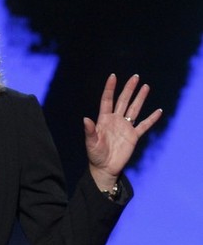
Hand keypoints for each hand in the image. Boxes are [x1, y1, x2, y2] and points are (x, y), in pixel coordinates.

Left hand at [84, 74, 161, 190]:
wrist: (105, 168)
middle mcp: (115, 120)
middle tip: (135, 77)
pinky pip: (144, 125)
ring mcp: (125, 127)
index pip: (107, 100)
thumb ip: (89, 131)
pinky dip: (151, 119)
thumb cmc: (95, 155)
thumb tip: (85, 119)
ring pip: (134, 109)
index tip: (113, 76)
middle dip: (129, 89)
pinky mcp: (133, 136)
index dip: (110, 88)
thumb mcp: (91, 142)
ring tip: (145, 86)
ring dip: (140, 98)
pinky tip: (158, 111)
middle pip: (123, 101)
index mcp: (104, 119)